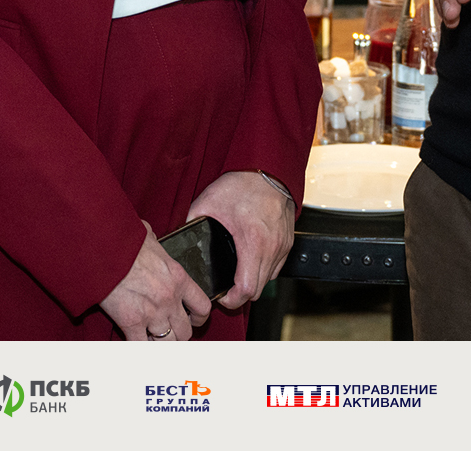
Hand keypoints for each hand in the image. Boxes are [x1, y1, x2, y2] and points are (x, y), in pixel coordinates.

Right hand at [97, 222, 211, 340]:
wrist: (105, 247)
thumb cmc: (125, 239)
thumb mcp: (149, 237)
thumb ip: (156, 247)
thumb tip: (150, 240)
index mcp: (178, 277)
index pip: (202, 306)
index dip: (199, 318)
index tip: (192, 319)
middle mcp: (169, 299)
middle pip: (185, 331)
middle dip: (178, 334)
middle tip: (169, 331)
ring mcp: (152, 313)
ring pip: (167, 343)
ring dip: (160, 343)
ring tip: (152, 339)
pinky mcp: (131, 321)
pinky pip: (141, 346)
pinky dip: (139, 346)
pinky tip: (135, 341)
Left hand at [186, 170, 292, 309]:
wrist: (268, 169)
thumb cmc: (244, 183)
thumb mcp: (209, 201)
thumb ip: (193, 221)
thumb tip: (182, 233)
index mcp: (252, 242)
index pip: (246, 289)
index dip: (232, 301)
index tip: (223, 297)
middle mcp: (271, 248)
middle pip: (258, 290)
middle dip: (240, 293)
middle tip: (226, 286)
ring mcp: (282, 246)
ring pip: (268, 279)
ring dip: (253, 281)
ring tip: (237, 272)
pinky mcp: (287, 241)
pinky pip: (276, 266)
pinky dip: (264, 268)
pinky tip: (251, 258)